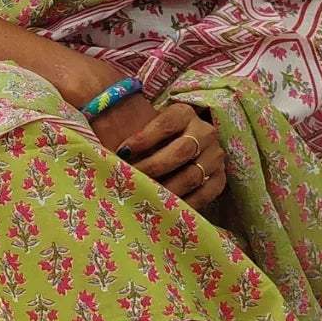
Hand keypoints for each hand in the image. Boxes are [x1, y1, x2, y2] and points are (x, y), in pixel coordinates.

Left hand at [92, 94, 227, 219]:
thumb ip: (128, 130)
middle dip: (154, 167)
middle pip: (182, 150)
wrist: (182, 144)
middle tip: (131, 180)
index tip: (123, 152)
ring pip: (192, 175)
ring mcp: (215, 156)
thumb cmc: (152, 137)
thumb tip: (101, 144)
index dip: (145, 137)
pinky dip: (184, 203)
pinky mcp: (220, 178)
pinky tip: (164, 208)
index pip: (167, 122)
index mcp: (185, 112)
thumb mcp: (143, 125)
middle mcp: (205, 132)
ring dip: (167, 188)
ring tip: (144, 197)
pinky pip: (205, 194)